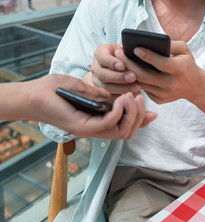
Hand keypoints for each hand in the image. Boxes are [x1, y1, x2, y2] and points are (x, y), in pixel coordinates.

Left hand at [26, 74, 155, 138]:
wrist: (34, 94)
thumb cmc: (55, 90)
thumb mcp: (85, 89)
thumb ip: (101, 95)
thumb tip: (119, 97)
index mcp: (97, 120)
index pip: (124, 126)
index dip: (140, 121)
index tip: (154, 113)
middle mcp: (95, 128)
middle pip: (126, 132)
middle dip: (139, 117)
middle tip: (141, 98)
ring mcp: (89, 129)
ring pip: (120, 131)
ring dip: (132, 115)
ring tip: (133, 97)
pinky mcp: (82, 127)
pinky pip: (108, 124)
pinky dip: (119, 112)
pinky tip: (122, 98)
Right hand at [90, 43, 140, 96]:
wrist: (113, 67)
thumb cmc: (122, 56)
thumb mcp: (123, 48)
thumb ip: (126, 48)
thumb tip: (132, 46)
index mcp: (100, 53)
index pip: (102, 57)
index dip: (112, 62)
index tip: (123, 65)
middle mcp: (96, 68)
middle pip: (103, 74)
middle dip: (119, 77)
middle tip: (133, 77)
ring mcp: (96, 81)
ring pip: (106, 88)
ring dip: (122, 88)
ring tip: (137, 87)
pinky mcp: (101, 93)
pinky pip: (109, 98)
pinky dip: (121, 97)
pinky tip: (133, 95)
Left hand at [116, 41, 204, 128]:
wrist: (194, 87)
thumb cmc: (186, 63)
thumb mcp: (184, 50)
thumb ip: (171, 44)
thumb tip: (151, 40)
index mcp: (180, 70)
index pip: (161, 64)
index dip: (148, 56)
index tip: (135, 48)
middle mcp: (172, 84)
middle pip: (145, 75)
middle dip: (129, 64)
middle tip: (118, 52)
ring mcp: (164, 94)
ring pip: (141, 83)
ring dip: (128, 71)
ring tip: (118, 59)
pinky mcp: (158, 100)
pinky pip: (143, 88)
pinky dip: (133, 79)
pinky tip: (125, 69)